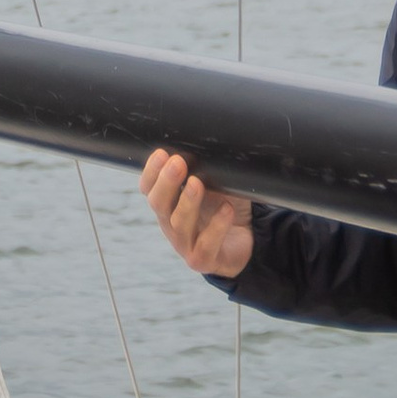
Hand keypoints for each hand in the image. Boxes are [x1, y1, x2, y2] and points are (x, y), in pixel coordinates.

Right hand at [140, 148, 253, 277]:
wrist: (247, 243)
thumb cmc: (225, 208)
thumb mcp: (216, 183)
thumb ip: (208, 166)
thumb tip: (210, 138)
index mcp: (168, 204)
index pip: (149, 188)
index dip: (151, 172)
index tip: (162, 153)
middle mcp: (170, 224)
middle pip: (159, 205)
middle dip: (167, 183)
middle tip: (177, 162)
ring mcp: (185, 244)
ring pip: (179, 225)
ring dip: (187, 202)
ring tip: (197, 183)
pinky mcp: (203, 260)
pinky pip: (206, 244)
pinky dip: (217, 226)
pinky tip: (226, 209)